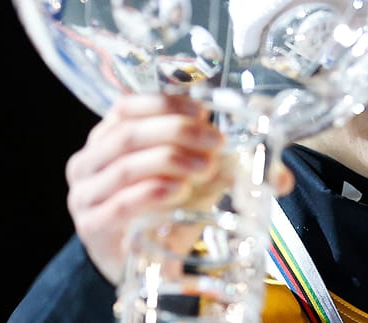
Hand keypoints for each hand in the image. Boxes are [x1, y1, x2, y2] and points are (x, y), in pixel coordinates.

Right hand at [65, 93, 295, 284]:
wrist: (137, 264)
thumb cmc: (161, 212)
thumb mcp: (192, 181)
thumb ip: (229, 168)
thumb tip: (282, 176)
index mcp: (107, 139)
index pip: (127, 107)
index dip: (165, 103)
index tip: (202, 112)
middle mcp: (89, 162)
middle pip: (129, 133)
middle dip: (177, 132)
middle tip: (215, 143)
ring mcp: (85, 195)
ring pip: (126, 165)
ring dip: (170, 159)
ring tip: (205, 167)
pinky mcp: (93, 227)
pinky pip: (120, 203)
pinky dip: (152, 192)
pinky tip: (178, 191)